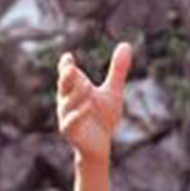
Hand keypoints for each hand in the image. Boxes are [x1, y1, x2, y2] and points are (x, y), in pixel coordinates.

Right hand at [56, 42, 132, 163]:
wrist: (101, 146)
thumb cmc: (102, 118)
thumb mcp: (112, 91)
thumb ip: (117, 70)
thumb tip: (126, 44)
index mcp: (75, 90)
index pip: (67, 75)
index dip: (66, 66)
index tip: (68, 57)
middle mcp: (67, 102)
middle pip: (63, 87)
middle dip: (66, 78)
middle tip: (70, 67)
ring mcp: (67, 117)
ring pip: (66, 104)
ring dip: (76, 95)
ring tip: (86, 86)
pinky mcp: (71, 132)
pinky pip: (70, 122)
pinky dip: (78, 114)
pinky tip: (88, 106)